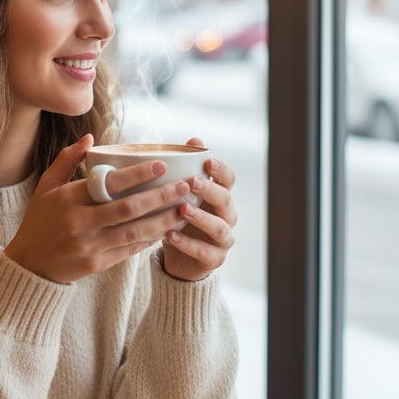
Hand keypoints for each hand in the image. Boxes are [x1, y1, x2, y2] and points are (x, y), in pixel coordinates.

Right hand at [4, 134, 188, 283]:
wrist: (29, 265)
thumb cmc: (40, 220)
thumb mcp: (46, 186)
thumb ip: (67, 160)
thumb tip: (90, 138)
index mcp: (68, 198)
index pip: (109, 184)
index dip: (138, 174)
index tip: (162, 164)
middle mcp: (79, 222)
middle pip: (128, 208)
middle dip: (160, 196)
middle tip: (184, 185)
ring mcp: (89, 245)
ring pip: (134, 231)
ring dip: (162, 220)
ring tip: (184, 209)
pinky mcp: (96, 265)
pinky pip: (129, 250)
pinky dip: (149, 239)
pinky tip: (166, 229)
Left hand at [160, 137, 236, 281]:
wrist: (179, 256)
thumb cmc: (180, 216)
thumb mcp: (180, 193)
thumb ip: (187, 168)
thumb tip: (195, 138)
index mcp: (220, 196)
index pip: (229, 179)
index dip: (221, 170)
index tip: (207, 161)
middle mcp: (226, 216)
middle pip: (226, 200)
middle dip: (210, 190)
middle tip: (192, 182)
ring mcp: (223, 239)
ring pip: (218, 227)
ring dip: (201, 217)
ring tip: (182, 209)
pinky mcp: (214, 259)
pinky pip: (204, 252)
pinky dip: (187, 244)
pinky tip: (170, 235)